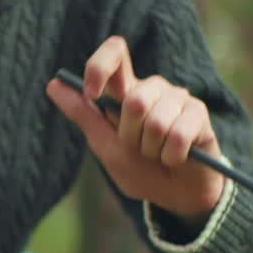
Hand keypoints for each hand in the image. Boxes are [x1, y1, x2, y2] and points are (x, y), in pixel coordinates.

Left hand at [46, 36, 226, 226]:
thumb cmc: (141, 171)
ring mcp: (178, 99)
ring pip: (156, 121)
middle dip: (131, 137)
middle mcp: (152, 89)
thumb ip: (84, 115)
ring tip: (158, 155)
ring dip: (152, 150)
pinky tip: (176, 158)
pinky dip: (172, 156)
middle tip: (139, 149)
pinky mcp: (199, 114)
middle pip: (134, 100)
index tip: (90, 93)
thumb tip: (53, 83)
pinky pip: (178, 134)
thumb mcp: (106, 147)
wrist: (176, 197)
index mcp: (126, 92)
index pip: (115, 54)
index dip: (100, 67)